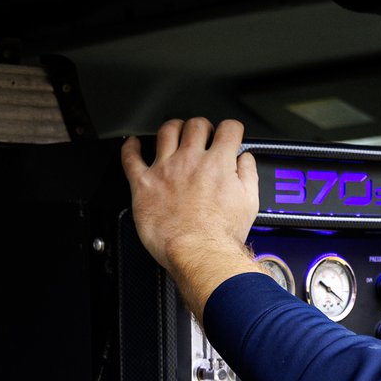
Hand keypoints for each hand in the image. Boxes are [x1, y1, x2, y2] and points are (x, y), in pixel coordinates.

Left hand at [121, 118, 265, 318]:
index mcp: (218, 163)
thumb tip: (245, 161)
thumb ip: (248, 175)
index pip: (228, 129)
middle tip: (204, 136)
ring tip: (175, 132)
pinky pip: (131, 158)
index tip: (230, 134)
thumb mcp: (250, 203)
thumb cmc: (221, 235)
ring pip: (166, 132)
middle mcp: (190, 160)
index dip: (231, 129)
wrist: (199, 254)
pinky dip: (130, 147)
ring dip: (173, 127)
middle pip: (196, 125)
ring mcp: (165, 170)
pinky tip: (133, 144)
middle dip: (203, 127)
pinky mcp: (144, 185)